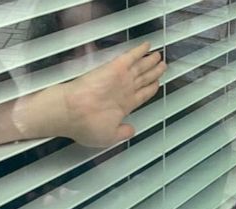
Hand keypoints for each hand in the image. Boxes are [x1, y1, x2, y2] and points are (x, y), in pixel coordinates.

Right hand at [18, 42, 165, 146]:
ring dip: (151, 62)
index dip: (150, 89)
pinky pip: (131, 57)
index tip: (157, 84)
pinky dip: (139, 51)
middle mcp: (123, 91)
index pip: (140, 95)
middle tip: (162, 66)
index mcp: (122, 106)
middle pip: (143, 79)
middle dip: (154, 73)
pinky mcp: (115, 69)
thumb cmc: (86, 126)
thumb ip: (123, 133)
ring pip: (141, 68)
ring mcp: (120, 79)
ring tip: (160, 57)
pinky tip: (147, 46)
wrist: (72, 113)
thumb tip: (132, 130)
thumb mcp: (109, 136)